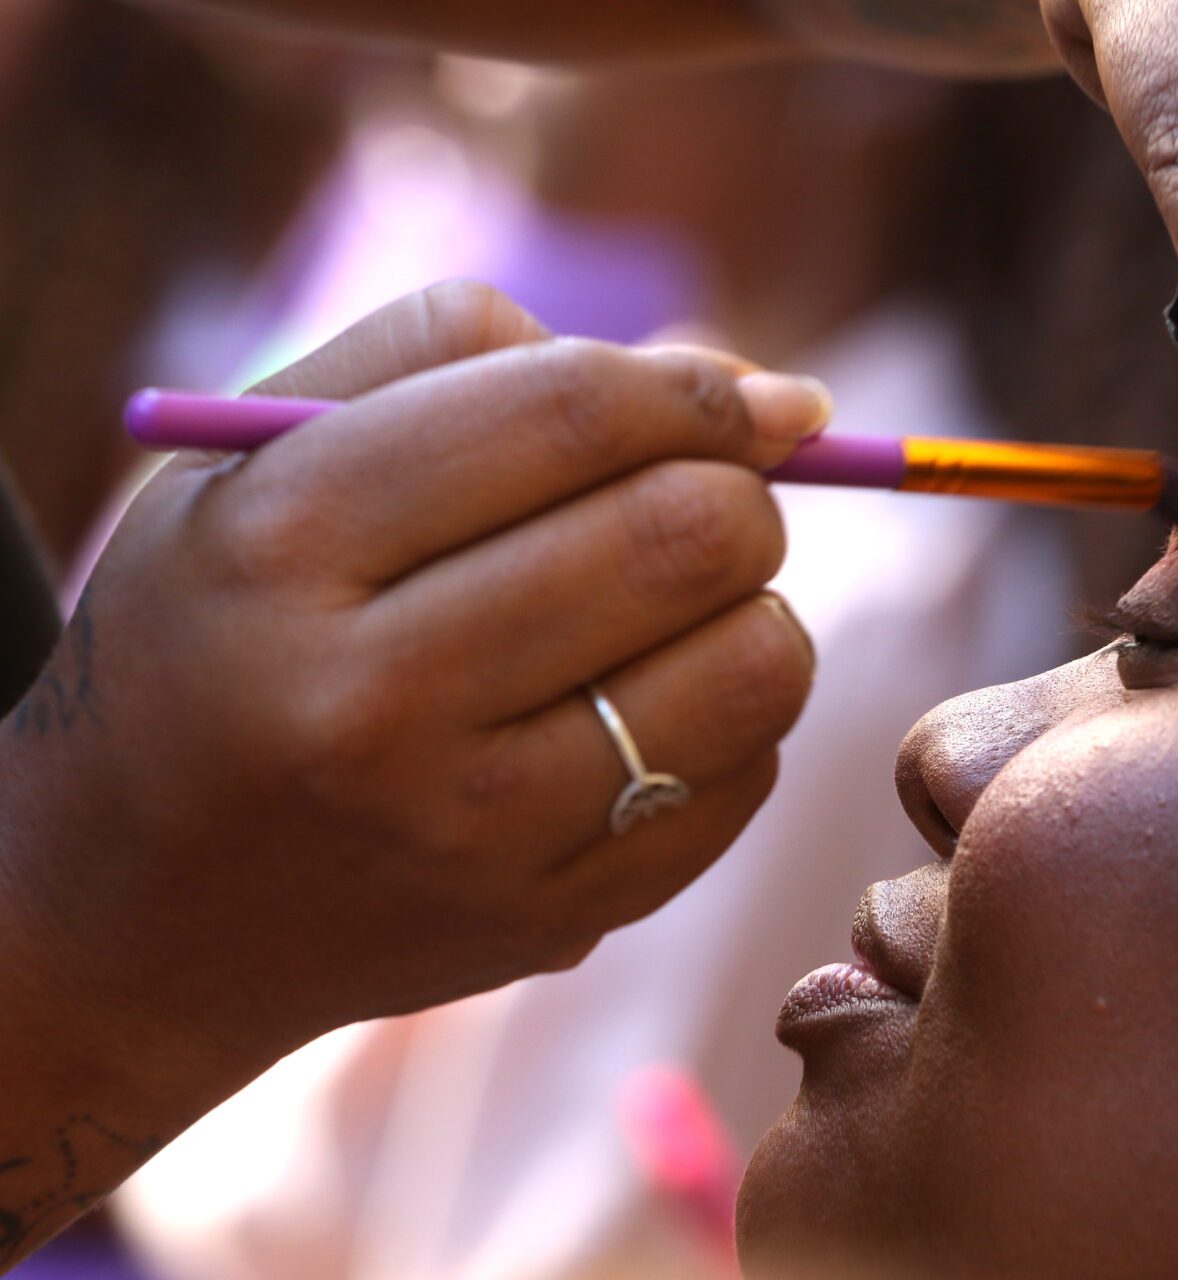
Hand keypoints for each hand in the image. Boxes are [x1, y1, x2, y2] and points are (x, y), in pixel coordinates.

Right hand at [0, 282, 825, 1072]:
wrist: (133, 910)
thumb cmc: (226, 629)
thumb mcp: (268, 452)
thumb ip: (472, 355)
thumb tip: (769, 397)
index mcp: (286, 548)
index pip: (574, 413)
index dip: (694, 388)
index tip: (733, 404)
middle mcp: (376, 706)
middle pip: (686, 535)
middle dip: (737, 491)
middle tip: (700, 500)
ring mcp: (473, 835)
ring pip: (756, 665)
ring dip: (756, 605)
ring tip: (676, 608)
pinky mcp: (553, 922)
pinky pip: (749, 777)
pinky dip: (735, 719)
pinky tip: (644, 710)